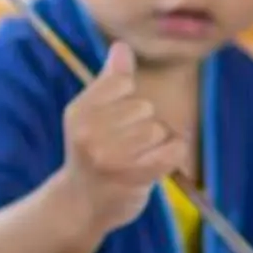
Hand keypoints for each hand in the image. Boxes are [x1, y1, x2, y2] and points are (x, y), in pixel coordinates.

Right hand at [55, 42, 186, 231]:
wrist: (80, 206)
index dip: (128, 100)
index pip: (122, 82)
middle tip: (126, 147)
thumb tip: (122, 47)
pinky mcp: (133, 176)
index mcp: (79, 112)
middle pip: (145, 107)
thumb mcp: (91, 116)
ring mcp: (110, 157)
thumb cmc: (91, 156)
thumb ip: (110, 82)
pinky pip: (173, 149)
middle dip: (144, 125)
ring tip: (137, 159)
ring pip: (159, 129)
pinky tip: (156, 166)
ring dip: (157, 144)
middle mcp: (90, 132)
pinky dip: (172, 156)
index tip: (115, 122)